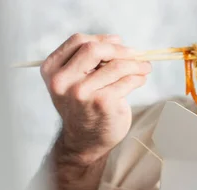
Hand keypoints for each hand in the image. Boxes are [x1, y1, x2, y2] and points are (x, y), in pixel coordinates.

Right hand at [40, 33, 151, 165]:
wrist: (85, 142)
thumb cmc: (84, 108)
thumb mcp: (74, 81)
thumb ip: (87, 61)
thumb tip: (117, 41)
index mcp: (52, 70)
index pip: (78, 41)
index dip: (102, 39)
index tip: (118, 42)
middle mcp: (63, 81)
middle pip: (94, 48)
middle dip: (120, 49)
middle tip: (137, 54)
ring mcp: (82, 92)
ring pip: (115, 66)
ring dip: (136, 64)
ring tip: (144, 68)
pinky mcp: (102, 102)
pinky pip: (126, 81)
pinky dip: (138, 78)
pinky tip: (141, 80)